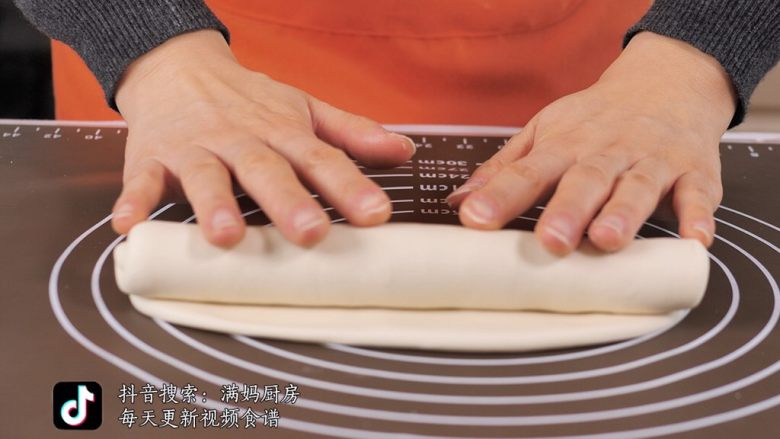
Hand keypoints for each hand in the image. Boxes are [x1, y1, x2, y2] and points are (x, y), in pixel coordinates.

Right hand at [111, 30, 414, 246]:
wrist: (178, 65)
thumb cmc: (249, 100)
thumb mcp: (304, 109)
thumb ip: (352, 134)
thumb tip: (405, 152)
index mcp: (283, 132)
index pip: (321, 159)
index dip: (349, 187)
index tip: (376, 215)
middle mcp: (242, 140)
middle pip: (266, 170)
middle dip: (288, 202)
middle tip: (310, 234)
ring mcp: (196, 148)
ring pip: (206, 176)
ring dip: (215, 205)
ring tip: (227, 237)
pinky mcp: (153, 157)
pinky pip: (142, 179)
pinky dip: (135, 201)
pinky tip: (131, 226)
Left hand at [448, 32, 736, 254]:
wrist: (667, 82)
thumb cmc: (596, 119)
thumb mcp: (546, 131)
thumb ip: (505, 169)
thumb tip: (457, 201)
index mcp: (564, 146)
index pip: (527, 171)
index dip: (500, 196)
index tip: (474, 219)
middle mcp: (606, 152)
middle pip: (585, 180)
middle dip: (566, 210)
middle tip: (551, 240)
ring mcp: (651, 160)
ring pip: (637, 187)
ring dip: (624, 213)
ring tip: (606, 240)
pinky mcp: (693, 172)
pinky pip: (697, 194)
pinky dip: (697, 215)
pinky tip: (694, 238)